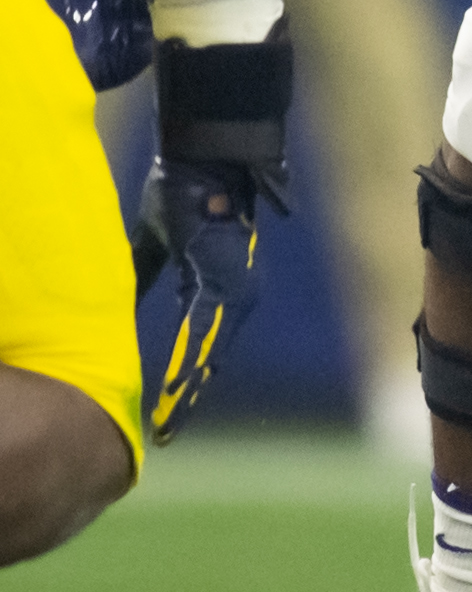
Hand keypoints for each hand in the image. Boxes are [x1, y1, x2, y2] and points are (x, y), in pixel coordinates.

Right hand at [131, 155, 290, 443]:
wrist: (207, 157)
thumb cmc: (184, 189)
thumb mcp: (156, 241)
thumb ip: (144, 273)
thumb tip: (116, 301)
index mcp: (213, 285)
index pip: (196, 340)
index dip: (181, 375)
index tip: (164, 409)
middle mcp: (231, 293)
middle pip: (206, 355)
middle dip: (185, 394)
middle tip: (162, 434)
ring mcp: (234, 289)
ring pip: (208, 349)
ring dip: (187, 386)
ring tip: (165, 420)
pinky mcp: (228, 280)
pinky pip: (206, 329)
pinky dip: (190, 359)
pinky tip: (177, 385)